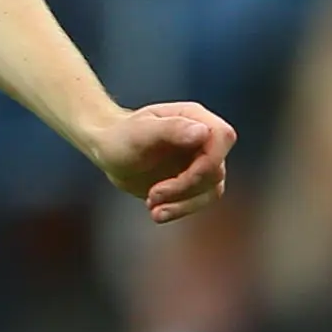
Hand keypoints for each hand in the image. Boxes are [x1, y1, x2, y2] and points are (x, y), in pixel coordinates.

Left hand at [85, 101, 236, 222]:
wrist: (108, 150)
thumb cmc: (121, 136)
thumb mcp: (140, 132)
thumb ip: (171, 129)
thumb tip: (203, 132)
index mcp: (195, 118)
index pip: (223, 137)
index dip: (211, 161)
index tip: (183, 177)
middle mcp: (204, 140)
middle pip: (215, 169)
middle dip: (185, 187)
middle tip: (153, 195)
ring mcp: (201, 161)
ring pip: (211, 190)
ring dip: (183, 204)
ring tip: (152, 207)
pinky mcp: (193, 182)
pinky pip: (199, 201)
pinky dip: (180, 209)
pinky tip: (156, 212)